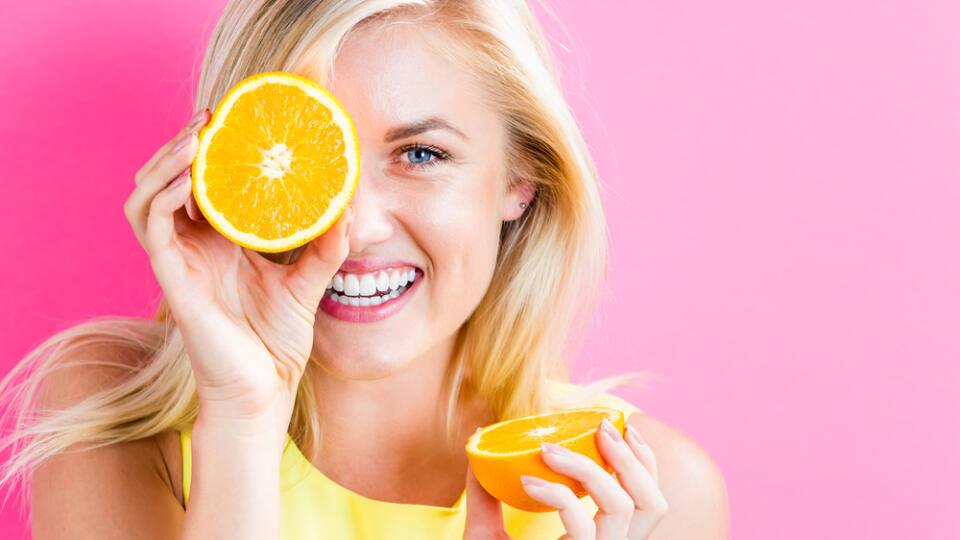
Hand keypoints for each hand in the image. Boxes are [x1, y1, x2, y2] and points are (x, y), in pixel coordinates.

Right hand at [124, 108, 353, 427]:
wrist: (264, 391)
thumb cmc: (277, 342)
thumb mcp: (307, 283)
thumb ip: (324, 247)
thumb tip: (350, 208)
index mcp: (219, 243)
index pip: (204, 183)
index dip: (211, 150)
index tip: (235, 118)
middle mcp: (193, 247)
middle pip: (169, 180)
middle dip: (185, 145)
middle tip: (214, 118)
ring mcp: (178, 262)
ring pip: (148, 196)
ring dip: (167, 162)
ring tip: (198, 137)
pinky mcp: (172, 280)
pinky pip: (152, 227)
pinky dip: (165, 196)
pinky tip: (192, 177)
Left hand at [463, 418, 666, 539]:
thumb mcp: (485, 530)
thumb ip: (485, 492)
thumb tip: (478, 442)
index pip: (648, 500)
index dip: (645, 461)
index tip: (623, 427)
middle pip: (653, 503)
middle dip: (632, 457)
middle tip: (600, 428)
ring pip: (623, 507)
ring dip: (588, 467)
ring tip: (549, 450)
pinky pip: (581, 525)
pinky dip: (556, 494)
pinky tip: (527, 481)